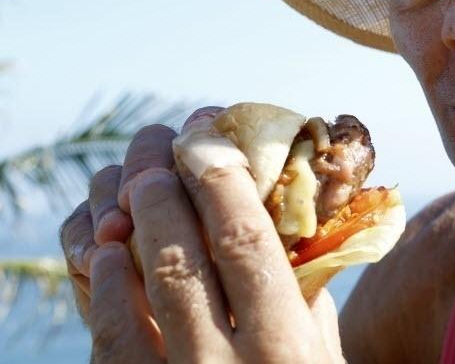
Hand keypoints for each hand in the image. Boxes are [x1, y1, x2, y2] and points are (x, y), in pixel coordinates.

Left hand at [59, 107, 344, 362]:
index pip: (246, 243)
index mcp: (289, 347)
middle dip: (168, 189)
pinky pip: (110, 341)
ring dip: (132, 227)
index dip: (221, 181)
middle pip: (187, 256)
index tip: (206, 138)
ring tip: (130, 183)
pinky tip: (108, 252)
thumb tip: (287, 221)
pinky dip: (105, 288)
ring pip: (144, 291)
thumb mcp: (324, 359)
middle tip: (160, 148)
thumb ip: (306, 298)